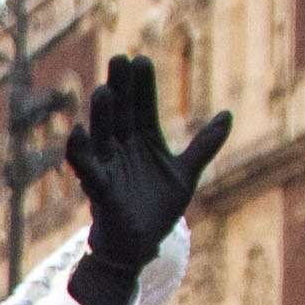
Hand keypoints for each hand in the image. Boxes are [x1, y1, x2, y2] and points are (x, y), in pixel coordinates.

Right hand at [57, 53, 230, 304]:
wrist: (140, 246)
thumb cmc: (157, 208)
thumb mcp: (186, 173)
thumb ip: (204, 145)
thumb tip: (227, 115)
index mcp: (143, 140)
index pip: (143, 107)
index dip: (143, 85)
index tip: (141, 59)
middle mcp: (123, 148)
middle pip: (121, 113)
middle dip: (120, 88)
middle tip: (119, 59)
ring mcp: (109, 166)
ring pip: (103, 135)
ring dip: (102, 114)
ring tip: (104, 91)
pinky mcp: (100, 188)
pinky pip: (87, 167)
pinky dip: (78, 150)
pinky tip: (77, 130)